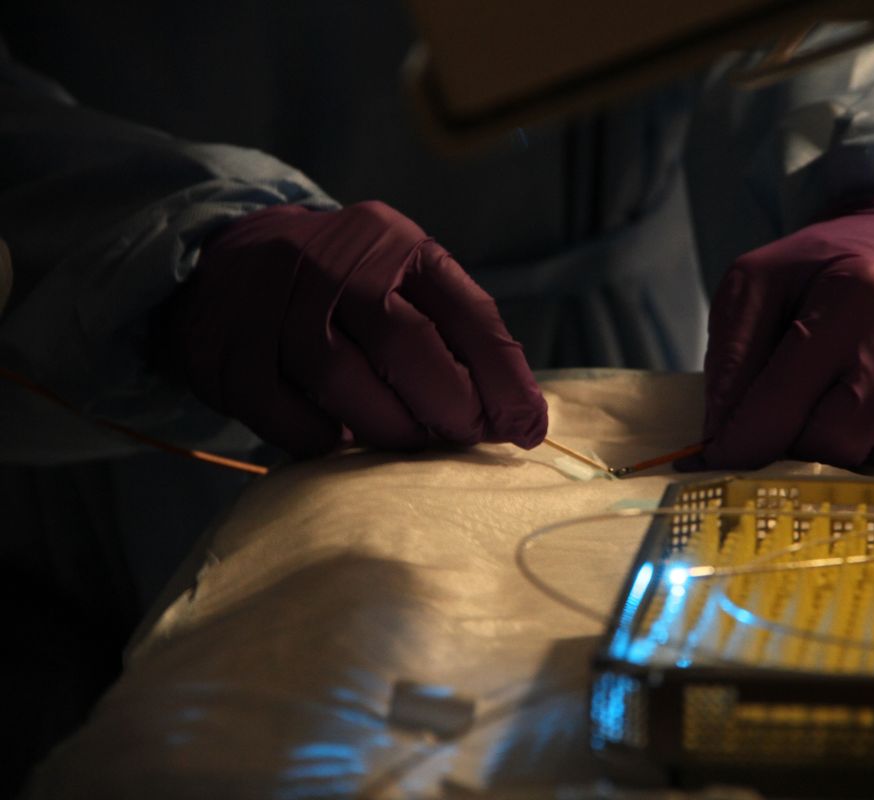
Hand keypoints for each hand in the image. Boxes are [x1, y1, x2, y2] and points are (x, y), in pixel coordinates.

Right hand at [165, 202, 546, 456]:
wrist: (227, 261)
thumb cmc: (343, 286)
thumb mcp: (402, 279)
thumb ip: (457, 335)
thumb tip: (520, 415)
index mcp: (393, 244)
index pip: (465, 311)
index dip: (503, 376)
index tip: (527, 424)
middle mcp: (334, 265)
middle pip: (408, 346)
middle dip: (452, 406)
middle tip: (468, 437)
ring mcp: (276, 307)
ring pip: (346, 385)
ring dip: (393, 430)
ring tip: (413, 443)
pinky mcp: (229, 354)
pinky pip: (290, 418)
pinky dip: (326, 442)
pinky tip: (342, 442)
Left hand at [688, 195, 873, 470]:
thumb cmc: (827, 264)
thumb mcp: (757, 281)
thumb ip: (732, 355)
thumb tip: (723, 436)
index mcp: (858, 295)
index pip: (787, 398)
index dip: (743, 440)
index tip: (718, 458)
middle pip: (835, 440)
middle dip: (791, 445)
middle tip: (773, 424)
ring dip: (834, 450)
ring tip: (822, 405)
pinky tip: (861, 414)